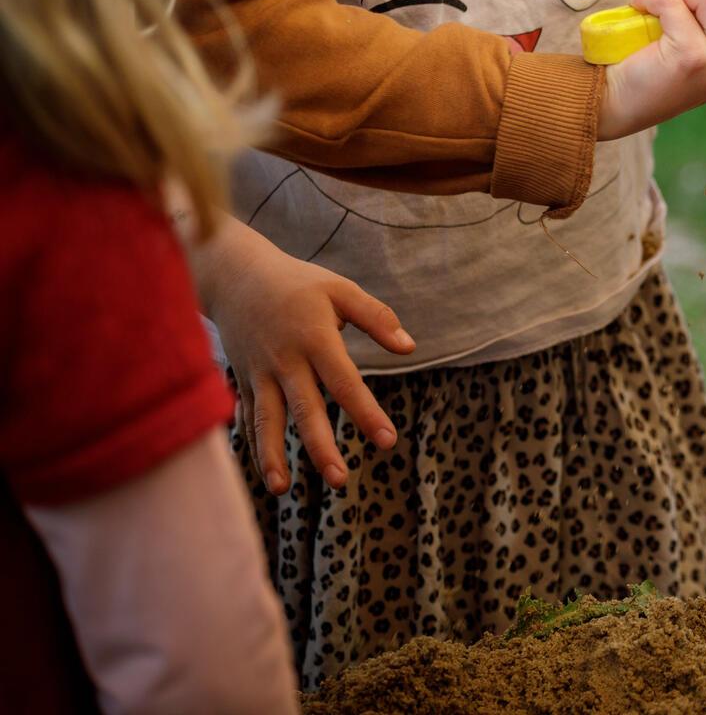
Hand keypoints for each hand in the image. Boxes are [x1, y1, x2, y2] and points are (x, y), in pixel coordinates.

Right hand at [195, 221, 406, 494]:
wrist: (235, 276)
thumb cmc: (298, 284)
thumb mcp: (340, 289)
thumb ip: (377, 317)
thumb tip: (409, 347)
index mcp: (314, 338)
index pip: (345, 382)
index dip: (366, 412)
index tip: (388, 442)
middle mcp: (284, 361)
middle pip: (303, 409)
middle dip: (319, 447)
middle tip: (339, 479)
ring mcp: (259, 373)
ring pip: (266, 420)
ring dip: (272, 455)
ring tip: (282, 490)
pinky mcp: (243, 381)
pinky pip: (247, 417)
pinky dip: (252, 446)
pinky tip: (265, 474)